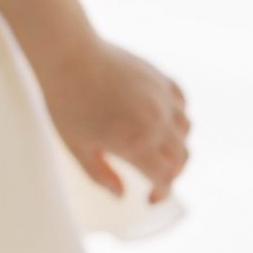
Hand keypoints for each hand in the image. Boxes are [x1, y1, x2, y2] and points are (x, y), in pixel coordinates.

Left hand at [38, 36, 191, 205]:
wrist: (68, 54)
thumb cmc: (66, 102)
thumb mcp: (76, 146)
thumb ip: (100, 174)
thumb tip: (121, 195)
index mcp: (135, 142)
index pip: (165, 176)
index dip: (162, 192)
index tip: (150, 198)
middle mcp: (156, 121)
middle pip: (181, 157)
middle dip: (172, 174)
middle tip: (156, 179)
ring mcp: (161, 98)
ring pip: (186, 130)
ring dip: (177, 146)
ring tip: (159, 151)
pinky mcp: (160, 78)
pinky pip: (182, 103)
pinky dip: (178, 117)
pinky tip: (163, 121)